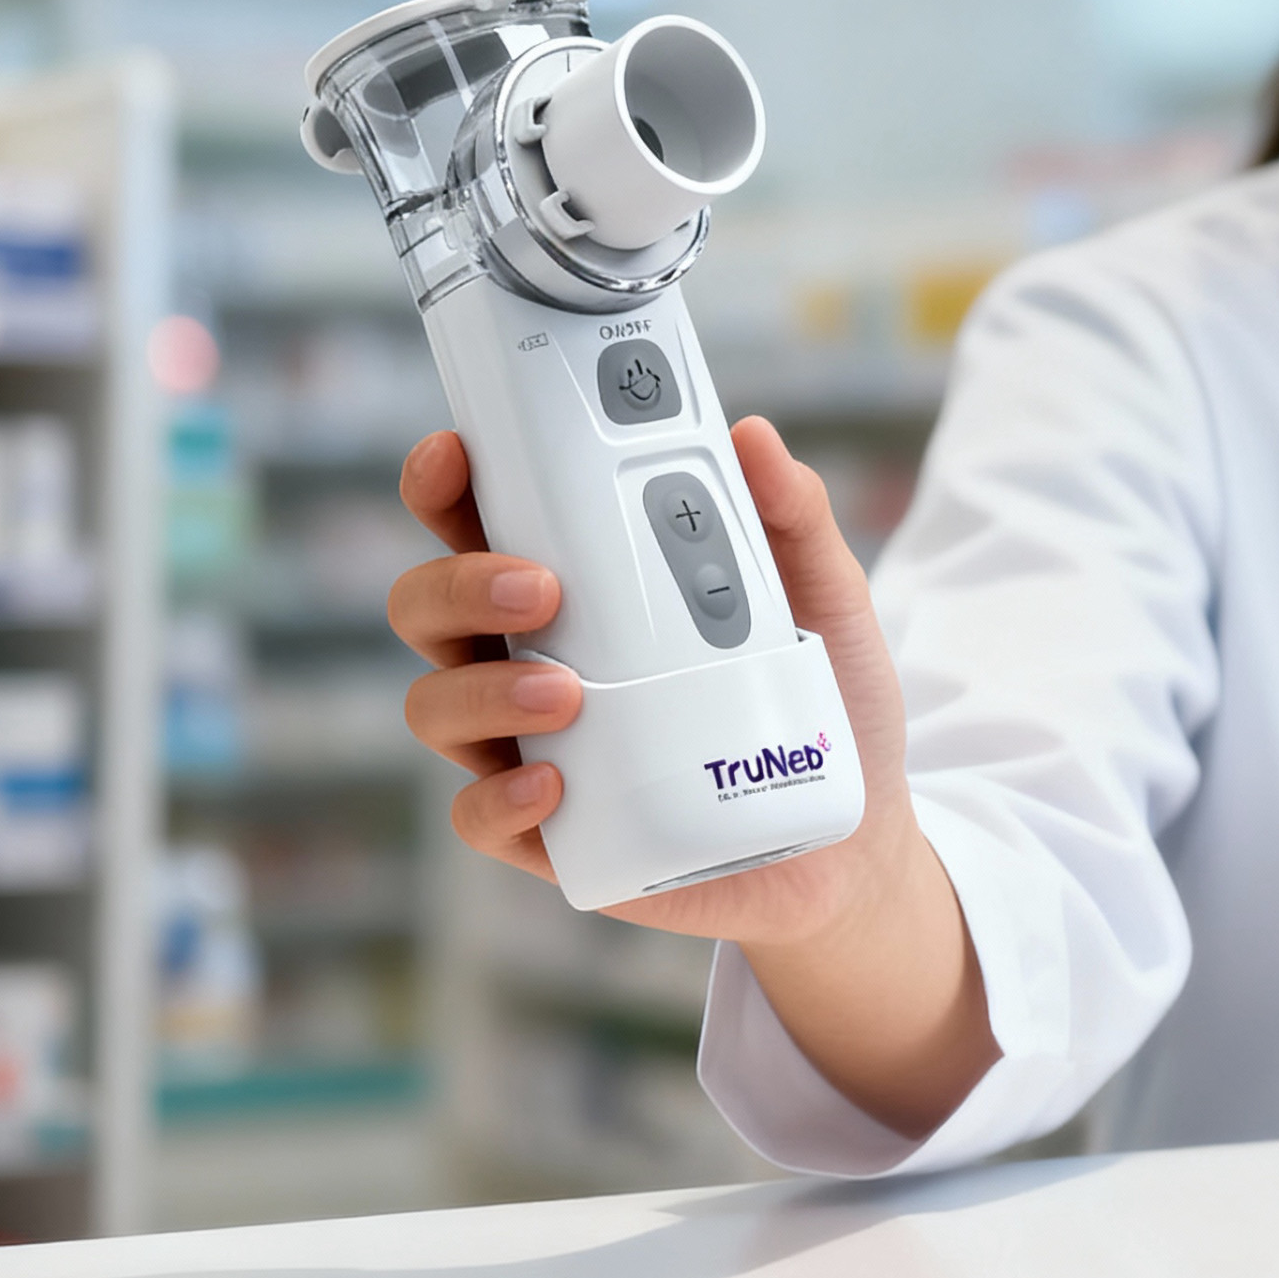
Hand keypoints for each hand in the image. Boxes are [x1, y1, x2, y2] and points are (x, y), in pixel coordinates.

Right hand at [386, 420, 920, 949]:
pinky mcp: (551, 833)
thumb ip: (792, 520)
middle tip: (541, 588)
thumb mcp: (823, 602)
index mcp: (576, 584)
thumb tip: (754, 437)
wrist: (848, 840)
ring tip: (567, 696)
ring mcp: (529, 746)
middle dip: (460, 584)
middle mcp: (531, 657)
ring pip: (437, 705)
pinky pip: (479, 817)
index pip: (481, 519)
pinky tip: (552, 786)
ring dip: (483, 691)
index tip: (456, 453)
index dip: (447, 480)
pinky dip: (498, 799)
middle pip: (430, 605)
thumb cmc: (816, 703)